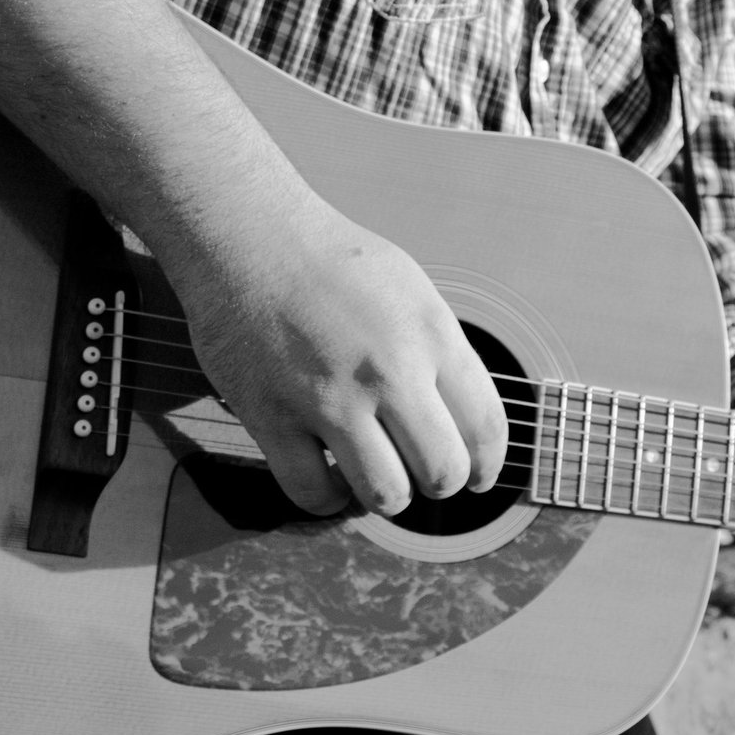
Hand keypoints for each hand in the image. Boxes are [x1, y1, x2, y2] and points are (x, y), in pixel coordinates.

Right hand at [167, 198, 507, 516]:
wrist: (247, 234)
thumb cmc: (329, 261)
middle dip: (438, 484)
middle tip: (419, 474)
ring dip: (386, 496)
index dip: (487, 467)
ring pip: (385, 495)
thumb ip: (440, 354)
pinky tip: (329, 480)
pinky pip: (312, 493)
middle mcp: (387, 370)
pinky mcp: (271, 416)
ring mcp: (328, 397)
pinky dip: (327, 500)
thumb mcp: (411, 290)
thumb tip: (462, 421)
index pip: (487, 428)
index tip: (477, 477)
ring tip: (373, 478)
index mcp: (430, 334)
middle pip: (443, 473)